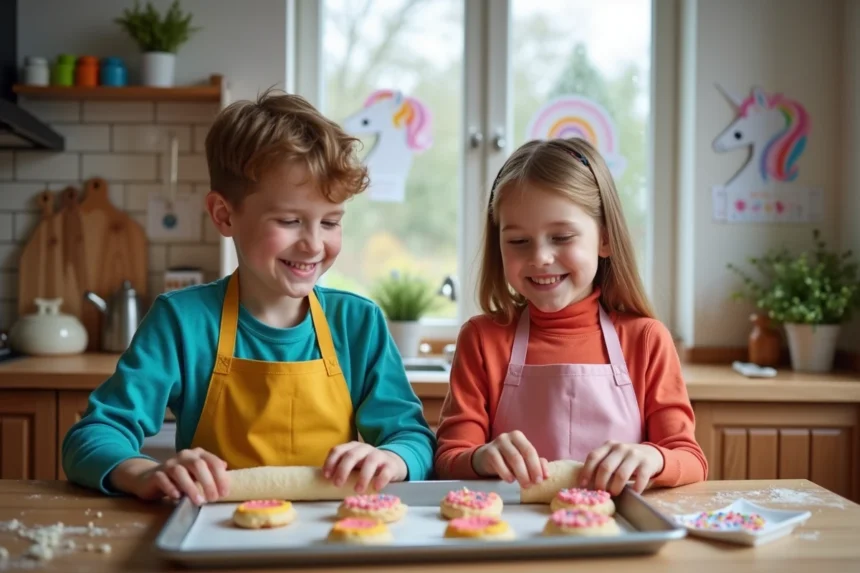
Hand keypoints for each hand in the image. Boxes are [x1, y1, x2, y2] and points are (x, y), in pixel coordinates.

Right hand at [109, 448, 229, 504]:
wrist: (149, 478)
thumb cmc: (180, 478)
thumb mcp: (197, 474)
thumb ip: (211, 471)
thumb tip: (226, 469)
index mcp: (198, 454)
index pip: (212, 462)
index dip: (220, 477)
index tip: (225, 493)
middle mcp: (184, 456)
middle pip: (198, 465)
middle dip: (208, 482)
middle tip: (214, 498)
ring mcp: (169, 464)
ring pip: (180, 472)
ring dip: (191, 487)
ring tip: (199, 501)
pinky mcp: (156, 474)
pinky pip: (163, 479)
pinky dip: (171, 488)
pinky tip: (177, 497)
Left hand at [322, 442, 406, 492]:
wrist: (392, 464)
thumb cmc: (366, 467)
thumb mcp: (353, 465)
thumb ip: (342, 469)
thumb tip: (324, 483)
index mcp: (352, 447)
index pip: (338, 450)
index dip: (331, 462)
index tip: (326, 476)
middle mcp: (365, 449)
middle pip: (352, 455)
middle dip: (343, 469)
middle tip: (337, 484)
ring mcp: (379, 455)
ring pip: (370, 461)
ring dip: (362, 476)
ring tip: (357, 490)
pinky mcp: (391, 465)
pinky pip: (386, 470)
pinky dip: (380, 479)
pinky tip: (376, 487)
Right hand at [471, 430, 548, 486]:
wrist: (485, 457)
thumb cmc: (507, 459)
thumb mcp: (521, 459)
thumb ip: (536, 463)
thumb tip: (546, 475)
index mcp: (519, 437)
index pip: (531, 450)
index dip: (537, 466)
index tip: (541, 480)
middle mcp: (508, 437)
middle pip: (522, 454)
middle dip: (530, 471)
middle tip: (532, 484)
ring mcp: (497, 443)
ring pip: (513, 458)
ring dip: (520, 474)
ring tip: (524, 485)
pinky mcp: (489, 452)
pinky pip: (499, 463)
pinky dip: (506, 473)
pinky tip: (510, 480)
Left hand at [578, 441, 663, 494]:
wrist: (651, 454)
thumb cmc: (626, 460)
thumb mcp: (613, 457)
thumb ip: (602, 465)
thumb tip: (586, 485)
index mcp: (609, 445)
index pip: (593, 457)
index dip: (586, 472)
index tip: (583, 485)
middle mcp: (620, 448)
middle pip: (605, 467)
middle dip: (600, 483)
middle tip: (601, 493)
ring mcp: (634, 454)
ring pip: (621, 474)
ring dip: (615, 487)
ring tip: (614, 493)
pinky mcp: (647, 463)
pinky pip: (640, 478)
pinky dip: (636, 488)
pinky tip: (634, 492)